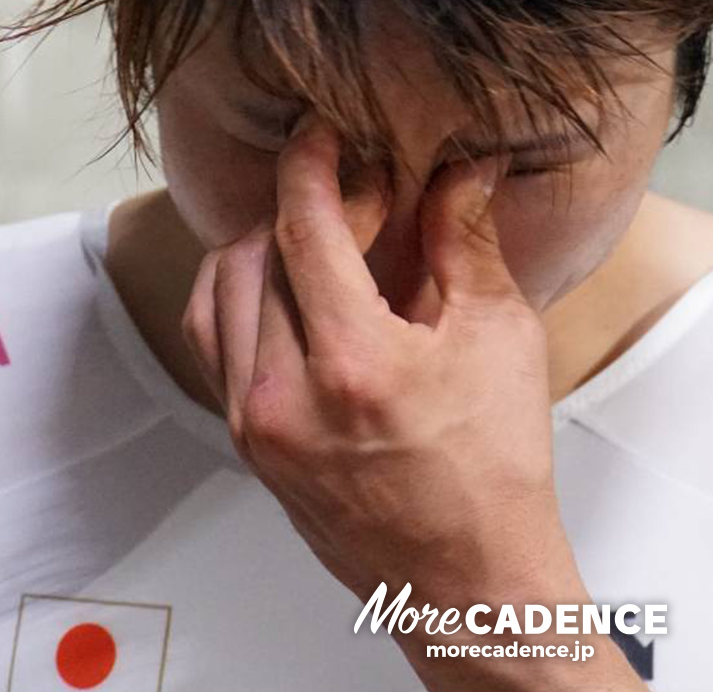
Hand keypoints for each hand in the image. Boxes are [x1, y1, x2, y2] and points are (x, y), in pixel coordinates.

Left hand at [180, 109, 578, 613]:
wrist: (466, 581)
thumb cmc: (493, 471)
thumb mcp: (499, 338)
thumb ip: (467, 241)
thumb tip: (461, 170)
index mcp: (353, 364)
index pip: (303, 228)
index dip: (309, 163)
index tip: (323, 131)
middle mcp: (285, 396)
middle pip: (256, 252)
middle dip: (303, 207)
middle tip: (359, 196)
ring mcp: (255, 424)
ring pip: (219, 293)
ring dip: (262, 248)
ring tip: (320, 239)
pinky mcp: (247, 444)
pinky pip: (213, 343)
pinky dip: (240, 296)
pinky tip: (288, 287)